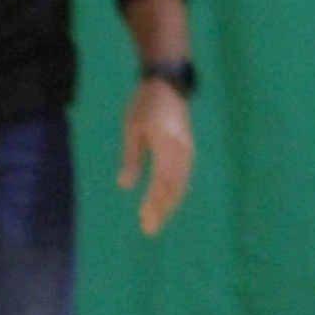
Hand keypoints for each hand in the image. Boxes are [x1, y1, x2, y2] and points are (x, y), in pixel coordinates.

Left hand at [119, 76, 194, 236]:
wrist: (169, 84)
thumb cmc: (145, 104)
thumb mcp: (132, 127)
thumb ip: (131, 157)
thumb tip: (125, 186)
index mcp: (166, 143)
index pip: (162, 180)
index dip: (154, 202)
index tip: (143, 218)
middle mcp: (182, 150)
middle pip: (174, 187)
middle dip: (162, 210)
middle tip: (149, 230)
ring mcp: (188, 150)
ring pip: (181, 185)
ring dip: (169, 205)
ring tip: (156, 221)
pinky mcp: (189, 150)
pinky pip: (184, 177)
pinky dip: (175, 194)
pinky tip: (167, 204)